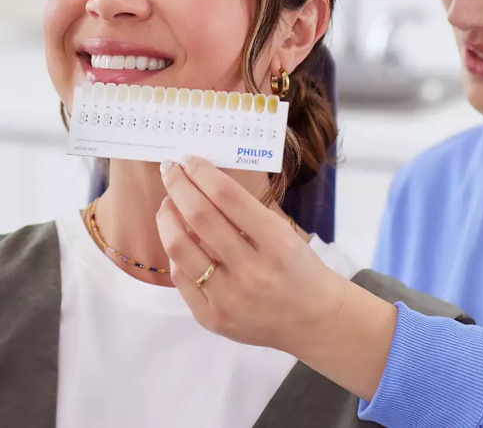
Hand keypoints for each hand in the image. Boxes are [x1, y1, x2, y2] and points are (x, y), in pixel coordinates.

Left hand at [156, 157, 348, 357]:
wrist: (315, 322)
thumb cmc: (299, 269)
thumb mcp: (284, 233)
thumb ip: (245, 212)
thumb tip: (201, 180)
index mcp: (277, 243)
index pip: (227, 196)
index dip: (201, 172)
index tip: (188, 160)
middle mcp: (252, 271)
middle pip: (200, 217)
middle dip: (178, 186)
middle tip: (169, 170)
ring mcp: (229, 298)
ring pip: (179, 247)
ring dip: (167, 216)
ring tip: (168, 203)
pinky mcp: (212, 318)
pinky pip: (180, 276)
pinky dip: (176, 251)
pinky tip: (178, 238)